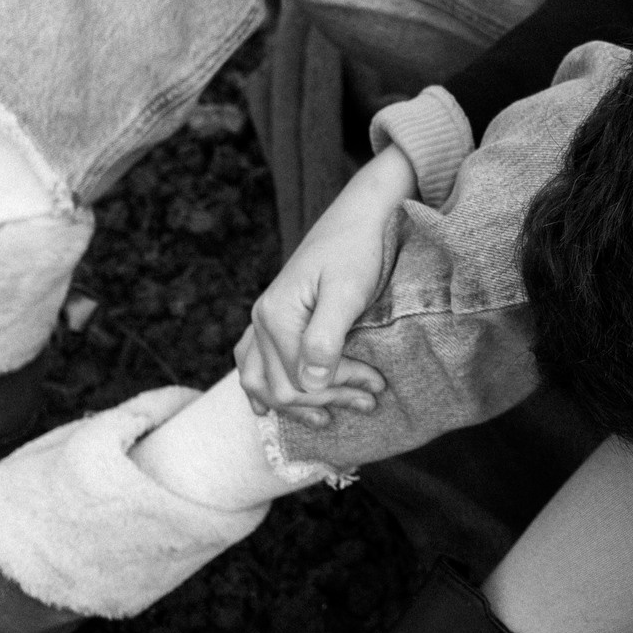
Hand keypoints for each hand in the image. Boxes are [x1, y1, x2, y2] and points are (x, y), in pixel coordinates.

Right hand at [232, 147, 410, 424]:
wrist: (362, 213)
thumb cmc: (359, 248)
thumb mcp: (348, 292)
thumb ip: (325, 338)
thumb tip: (309, 385)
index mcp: (277, 316)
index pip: (299, 379)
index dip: (338, 391)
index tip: (377, 390)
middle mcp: (262, 319)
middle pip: (281, 385)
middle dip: (326, 400)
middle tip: (370, 402)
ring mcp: (264, 318)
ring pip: (262, 380)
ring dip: (296, 405)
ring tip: (330, 419)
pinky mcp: (275, 315)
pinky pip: (255, 361)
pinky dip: (263, 387)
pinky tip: (269, 409)